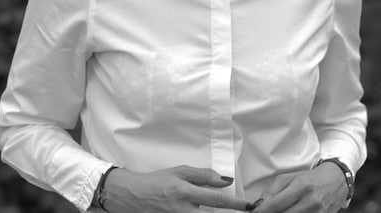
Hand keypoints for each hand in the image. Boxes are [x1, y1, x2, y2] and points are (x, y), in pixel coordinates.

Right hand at [101, 164, 255, 211]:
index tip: (249, 205)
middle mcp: (182, 209)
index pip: (216, 199)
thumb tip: (225, 180)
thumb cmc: (157, 181)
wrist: (131, 196)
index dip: (235, 203)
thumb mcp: (179, 171)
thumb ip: (202, 175)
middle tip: (246, 212)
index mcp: (185, 192)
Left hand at [251, 164, 347, 212]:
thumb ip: (273, 190)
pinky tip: (290, 212)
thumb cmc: (310, 179)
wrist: (336, 180)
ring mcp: (318, 212)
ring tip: (278, 211)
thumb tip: (260, 203)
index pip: (277, 203)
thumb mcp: (290, 178)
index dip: (263, 210)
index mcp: (300, 186)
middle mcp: (310, 200)